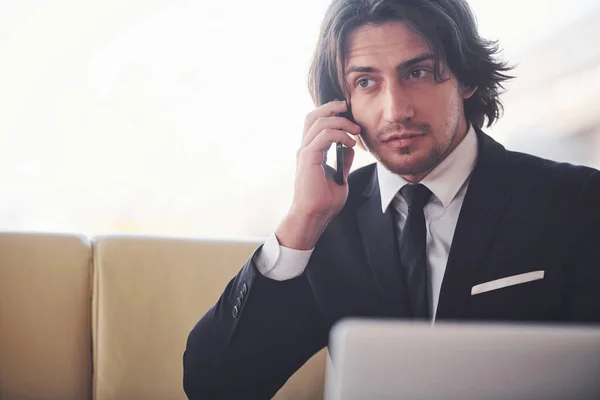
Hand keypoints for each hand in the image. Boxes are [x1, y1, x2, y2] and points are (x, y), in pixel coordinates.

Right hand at [276, 100, 360, 249]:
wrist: (314, 215)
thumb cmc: (324, 202)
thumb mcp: (339, 177)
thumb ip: (343, 161)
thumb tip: (349, 148)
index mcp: (310, 152)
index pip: (316, 123)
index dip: (330, 113)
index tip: (348, 114)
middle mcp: (305, 149)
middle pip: (313, 116)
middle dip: (331, 107)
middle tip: (348, 107)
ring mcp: (305, 152)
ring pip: (319, 122)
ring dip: (341, 122)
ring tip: (355, 130)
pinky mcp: (308, 158)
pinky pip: (324, 136)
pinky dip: (339, 135)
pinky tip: (350, 143)